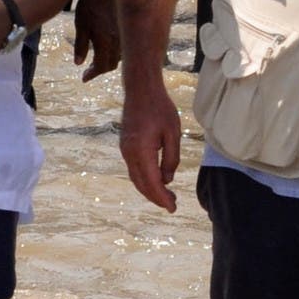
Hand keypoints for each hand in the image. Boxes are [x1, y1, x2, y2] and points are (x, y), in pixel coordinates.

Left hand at [73, 0, 121, 80]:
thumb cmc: (91, 2)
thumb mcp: (81, 22)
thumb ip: (80, 44)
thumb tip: (78, 63)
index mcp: (105, 41)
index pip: (101, 66)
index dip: (92, 74)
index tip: (84, 78)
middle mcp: (118, 41)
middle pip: (112, 64)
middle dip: (100, 69)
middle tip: (89, 70)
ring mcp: (126, 35)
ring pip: (120, 57)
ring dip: (108, 61)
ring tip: (98, 59)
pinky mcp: (130, 29)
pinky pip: (125, 46)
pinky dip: (116, 51)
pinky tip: (108, 47)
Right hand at [118, 78, 182, 212]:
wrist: (141, 89)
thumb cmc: (160, 108)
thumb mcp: (173, 133)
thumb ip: (171, 159)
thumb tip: (167, 180)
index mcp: (141, 150)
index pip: (152, 182)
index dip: (162, 198)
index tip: (172, 208)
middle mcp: (129, 153)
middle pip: (141, 184)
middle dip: (156, 197)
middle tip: (172, 204)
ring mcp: (125, 150)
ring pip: (136, 178)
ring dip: (150, 189)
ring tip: (167, 195)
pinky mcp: (125, 146)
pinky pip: (134, 169)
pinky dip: (144, 179)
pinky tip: (157, 179)